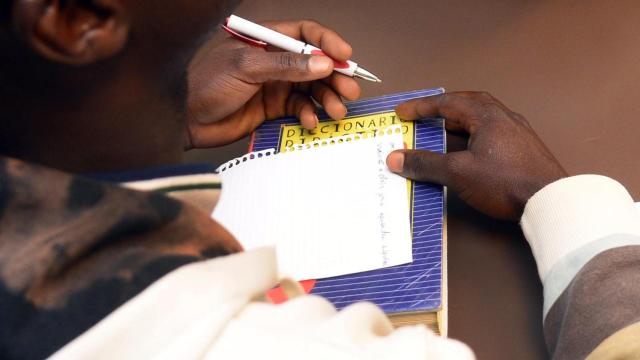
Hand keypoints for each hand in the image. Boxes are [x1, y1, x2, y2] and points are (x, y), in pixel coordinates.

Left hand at [185, 20, 360, 147]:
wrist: (187, 119)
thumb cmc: (208, 84)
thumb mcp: (247, 67)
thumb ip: (286, 66)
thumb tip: (323, 64)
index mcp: (267, 39)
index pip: (306, 34)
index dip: (328, 43)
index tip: (346, 56)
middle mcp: (275, 60)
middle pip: (316, 64)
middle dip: (335, 76)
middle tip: (350, 90)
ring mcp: (276, 84)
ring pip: (312, 88)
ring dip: (327, 99)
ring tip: (336, 111)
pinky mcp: (274, 107)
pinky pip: (300, 108)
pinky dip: (308, 115)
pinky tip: (309, 121)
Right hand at [386, 91, 566, 219]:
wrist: (550, 201)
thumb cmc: (503, 181)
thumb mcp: (457, 172)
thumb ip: (425, 163)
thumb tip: (395, 158)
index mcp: (486, 115)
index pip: (447, 102)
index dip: (421, 107)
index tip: (402, 113)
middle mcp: (503, 117)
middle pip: (467, 103)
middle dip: (442, 108)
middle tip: (423, 116)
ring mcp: (516, 132)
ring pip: (481, 118)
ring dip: (458, 122)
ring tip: (441, 132)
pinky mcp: (523, 149)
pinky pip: (491, 132)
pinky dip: (472, 135)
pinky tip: (468, 150)